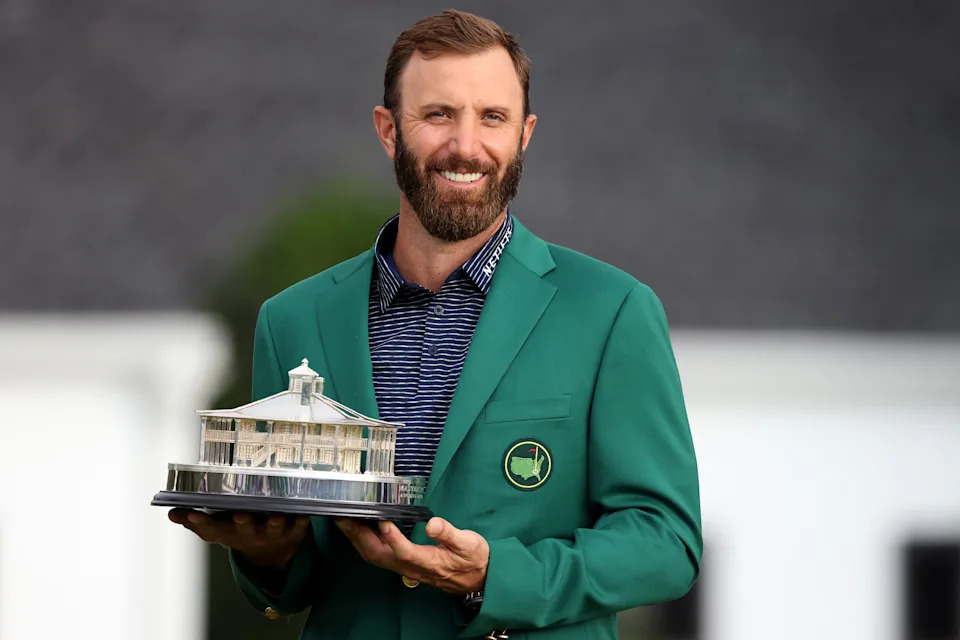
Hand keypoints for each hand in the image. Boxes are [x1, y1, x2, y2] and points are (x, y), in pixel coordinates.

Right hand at [168, 508, 309, 569]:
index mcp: (230, 533)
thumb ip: (196, 522)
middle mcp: (250, 535)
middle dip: (242, 523)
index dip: (201, 523)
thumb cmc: (242, 533)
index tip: (192, 514)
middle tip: (240, 514)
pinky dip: (302, 521)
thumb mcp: (219, 530)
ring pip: (273, 528)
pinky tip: (304, 513)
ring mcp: (272, 534)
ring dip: (274, 523)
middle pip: (245, 530)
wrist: (273, 555)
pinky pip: (300, 527)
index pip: (211, 530)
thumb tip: (170, 513)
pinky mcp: (294, 532)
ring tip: (275, 516)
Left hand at [335, 517, 487, 593]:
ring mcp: (407, 568)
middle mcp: (413, 567)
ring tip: (346, 522)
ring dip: (358, 540)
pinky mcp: (406, 566)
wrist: (479, 579)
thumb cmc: (474, 559)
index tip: (383, 519)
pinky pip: (380, 557)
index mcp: (429, 561)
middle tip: (345, 518)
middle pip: (380, 555)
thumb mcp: (469, 543)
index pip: (405, 551)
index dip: (392, 537)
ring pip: (376, 557)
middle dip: (360, 537)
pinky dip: (366, 544)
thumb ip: (450, 533)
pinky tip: (361, 532)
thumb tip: (433, 524)